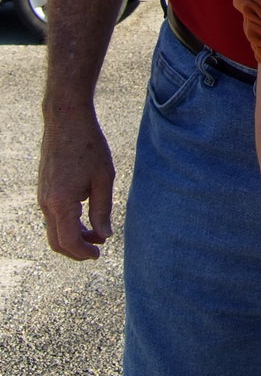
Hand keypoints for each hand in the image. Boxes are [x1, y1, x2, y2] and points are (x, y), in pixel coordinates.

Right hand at [38, 108, 114, 259]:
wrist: (66, 121)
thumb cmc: (88, 146)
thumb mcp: (103, 178)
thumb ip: (102, 210)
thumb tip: (104, 235)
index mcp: (61, 202)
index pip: (69, 241)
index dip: (83, 253)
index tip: (98, 254)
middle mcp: (46, 203)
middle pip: (57, 241)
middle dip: (77, 250)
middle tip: (98, 248)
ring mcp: (42, 196)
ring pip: (54, 229)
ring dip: (74, 236)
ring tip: (97, 231)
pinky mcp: (44, 189)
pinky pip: (53, 216)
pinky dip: (68, 223)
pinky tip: (86, 215)